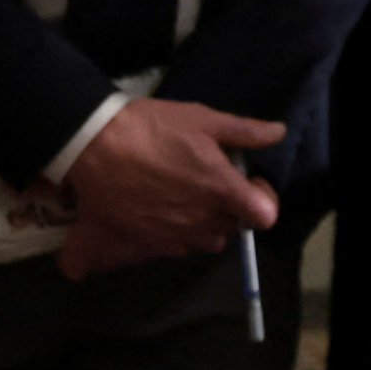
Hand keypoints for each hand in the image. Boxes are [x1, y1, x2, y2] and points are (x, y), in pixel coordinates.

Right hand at [44, 97, 282, 281]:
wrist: (92, 145)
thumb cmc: (149, 128)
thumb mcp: (200, 118)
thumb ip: (243, 130)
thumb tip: (278, 132)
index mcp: (222, 191)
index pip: (264, 216)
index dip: (262, 201)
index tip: (247, 185)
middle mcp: (202, 222)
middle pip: (230, 229)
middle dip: (226, 210)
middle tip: (204, 184)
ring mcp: (173, 239)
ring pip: (201, 243)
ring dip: (197, 226)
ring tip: (176, 200)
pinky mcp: (144, 248)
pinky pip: (168, 251)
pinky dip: (165, 238)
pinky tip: (149, 215)